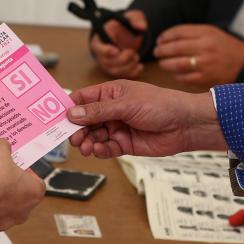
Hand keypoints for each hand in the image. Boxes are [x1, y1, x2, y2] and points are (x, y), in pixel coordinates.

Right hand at [0, 139, 44, 236]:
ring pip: (5, 210)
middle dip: (11, 187)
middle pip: (21, 197)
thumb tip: (3, 144)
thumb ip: (5, 146)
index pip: (36, 181)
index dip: (25, 173)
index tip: (13, 167)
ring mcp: (7, 223)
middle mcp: (25, 211)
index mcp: (34, 192)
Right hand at [66, 80, 226, 157]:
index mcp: (110, 93)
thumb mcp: (126, 104)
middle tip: (73, 138)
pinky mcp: (124, 144)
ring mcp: (117, 127)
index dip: (69, 108)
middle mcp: (111, 110)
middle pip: (84, 121)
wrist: (185, 125)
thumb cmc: (161, 105)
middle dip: (77, 130)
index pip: (82, 99)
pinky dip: (99, 150)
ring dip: (87, 142)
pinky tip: (98, 150)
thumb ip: (98, 111)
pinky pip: (105, 148)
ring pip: (93, 136)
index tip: (57, 118)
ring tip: (86, 147)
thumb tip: (72, 114)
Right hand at [90, 10, 146, 78]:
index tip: (116, 50)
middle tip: (133, 52)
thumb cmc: (126, 25)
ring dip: (128, 67)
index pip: (98, 48)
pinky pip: (121, 76)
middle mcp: (101, 53)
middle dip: (122, 59)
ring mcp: (107, 63)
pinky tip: (140, 66)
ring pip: (114, 71)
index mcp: (100, 38)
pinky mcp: (115, 70)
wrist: (127, 34)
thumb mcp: (132, 17)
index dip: (106, 51)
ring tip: (137, 57)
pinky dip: (132, 73)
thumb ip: (136, 20)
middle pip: (107, 62)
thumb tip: (142, 27)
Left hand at [154, 24, 243, 85]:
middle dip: (161, 50)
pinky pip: (182, 77)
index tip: (160, 40)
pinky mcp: (204, 79)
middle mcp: (204, 47)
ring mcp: (204, 64)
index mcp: (206, 33)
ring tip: (162, 63)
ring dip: (164, 64)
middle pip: (173, 48)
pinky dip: (175, 75)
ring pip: (175, 64)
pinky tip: (174, 73)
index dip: (165, 36)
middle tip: (157, 52)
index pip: (178, 32)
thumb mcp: (212, 34)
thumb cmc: (227, 48)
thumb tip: (168, 38)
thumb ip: (193, 34)